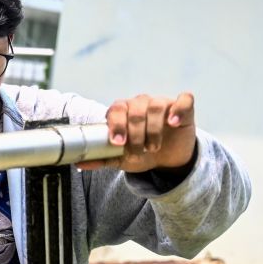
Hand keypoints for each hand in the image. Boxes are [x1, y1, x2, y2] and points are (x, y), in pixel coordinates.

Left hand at [77, 92, 196, 174]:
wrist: (167, 159)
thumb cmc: (141, 153)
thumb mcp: (120, 159)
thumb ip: (101, 159)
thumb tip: (78, 163)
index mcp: (122, 112)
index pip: (116, 110)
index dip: (117, 125)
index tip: (119, 143)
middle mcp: (140, 104)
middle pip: (135, 110)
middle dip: (135, 134)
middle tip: (138, 151)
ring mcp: (162, 103)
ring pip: (156, 106)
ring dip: (153, 130)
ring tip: (153, 148)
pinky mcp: (182, 108)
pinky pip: (184, 100)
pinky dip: (178, 110)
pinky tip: (173, 124)